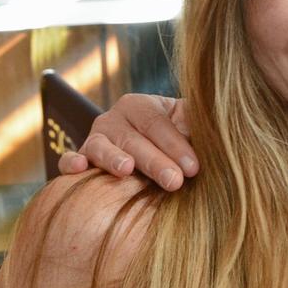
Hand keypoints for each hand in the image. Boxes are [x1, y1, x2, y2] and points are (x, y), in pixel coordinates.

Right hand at [56, 94, 196, 190]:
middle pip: (134, 139)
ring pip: (101, 147)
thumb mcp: (187, 126)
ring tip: (128, 169)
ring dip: (114, 158)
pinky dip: (71, 163)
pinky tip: (80, 168)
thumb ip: (197, 124)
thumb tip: (219, 125)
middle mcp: (114, 119)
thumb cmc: (175, 140)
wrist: (146, 155)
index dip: (177, 145)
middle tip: (175, 182)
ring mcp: (94, 140)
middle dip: (156, 161)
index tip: (194, 168)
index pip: (158, 124)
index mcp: (140, 106)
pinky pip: (69, 159)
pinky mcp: (79, 159)